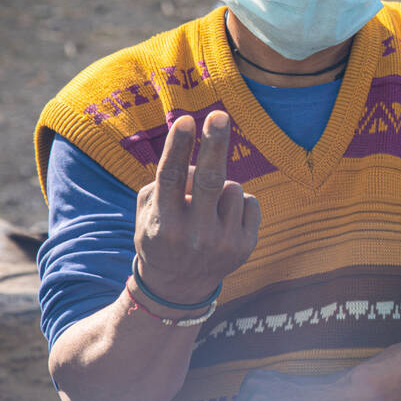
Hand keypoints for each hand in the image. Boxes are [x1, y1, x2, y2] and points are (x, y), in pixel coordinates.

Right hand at [133, 111, 259, 304]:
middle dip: (215, 144)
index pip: (171, 178)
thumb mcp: (150, 210)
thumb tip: (202, 157)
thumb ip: (168, 181)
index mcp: (163, 223)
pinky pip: (250, 201)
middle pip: (210, 180)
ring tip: (208, 210)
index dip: (178, 147)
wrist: (178, 285)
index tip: (186, 120)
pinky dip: (239, 203)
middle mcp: (193, 235)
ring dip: (222, 187)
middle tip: (219, 115)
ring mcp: (222, 243)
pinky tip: (224, 221)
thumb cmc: (162, 232)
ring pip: (233, 187)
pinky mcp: (245, 246)